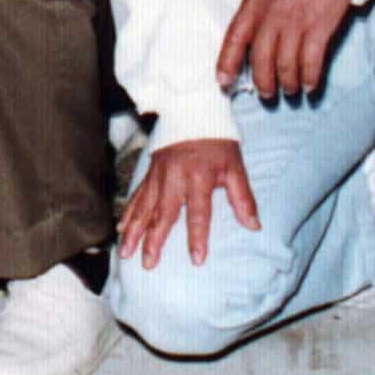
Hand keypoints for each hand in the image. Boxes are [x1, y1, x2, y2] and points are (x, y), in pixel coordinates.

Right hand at [118, 139, 257, 269]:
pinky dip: (128, 212)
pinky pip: (136, 195)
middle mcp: (174, 179)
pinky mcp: (149, 171)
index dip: (197, 237)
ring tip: (125, 252)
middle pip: (162, 214)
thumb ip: (243, 197)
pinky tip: (121, 227)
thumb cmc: (218, 141)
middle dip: (153, 241)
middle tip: (147, 264)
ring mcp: (158, 175)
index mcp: (199, 178)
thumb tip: (254, 226)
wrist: (192, 110)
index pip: (198, 213)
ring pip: (143, 207)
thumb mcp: (235, 167)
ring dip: (134, 231)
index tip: (196, 260)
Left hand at [215, 0, 361, 101]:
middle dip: (263, 83)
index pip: (233, 38)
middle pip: (260, 59)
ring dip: (288, 84)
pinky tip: (310, 85)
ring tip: (290, 90)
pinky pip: (311, 63)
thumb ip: (255, 8)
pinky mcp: (320, 28)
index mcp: (253, 1)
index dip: (227, 63)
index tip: (223, 83)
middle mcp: (271, 14)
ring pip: (286, 66)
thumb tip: (247, 36)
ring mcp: (296, 22)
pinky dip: (310, 79)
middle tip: (267, 95)